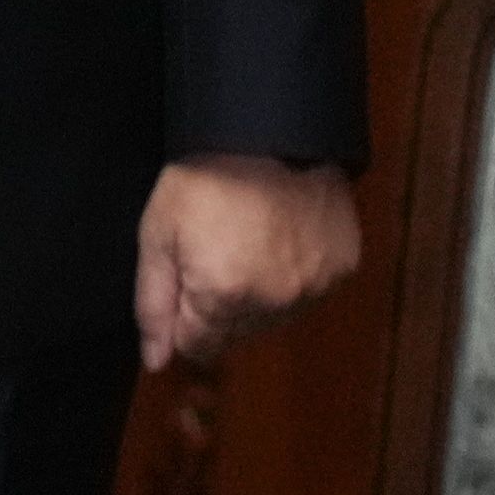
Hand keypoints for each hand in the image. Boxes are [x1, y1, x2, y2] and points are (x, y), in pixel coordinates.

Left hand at [135, 156, 361, 373]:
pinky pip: (310, 294)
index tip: (185, 280)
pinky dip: (294, 278)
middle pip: (236, 336)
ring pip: (274, 319)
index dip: (183, 317)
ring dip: (258, 298)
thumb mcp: (158, 236)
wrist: (272, 132)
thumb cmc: (207, 179)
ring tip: (249, 247)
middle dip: (219, 310)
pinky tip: (281, 243)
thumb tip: (157, 362)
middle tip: (215, 257)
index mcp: (223, 296)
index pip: (197, 345)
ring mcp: (314, 285)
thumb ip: (152, 305)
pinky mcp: (342, 267)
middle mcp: (274, 301)